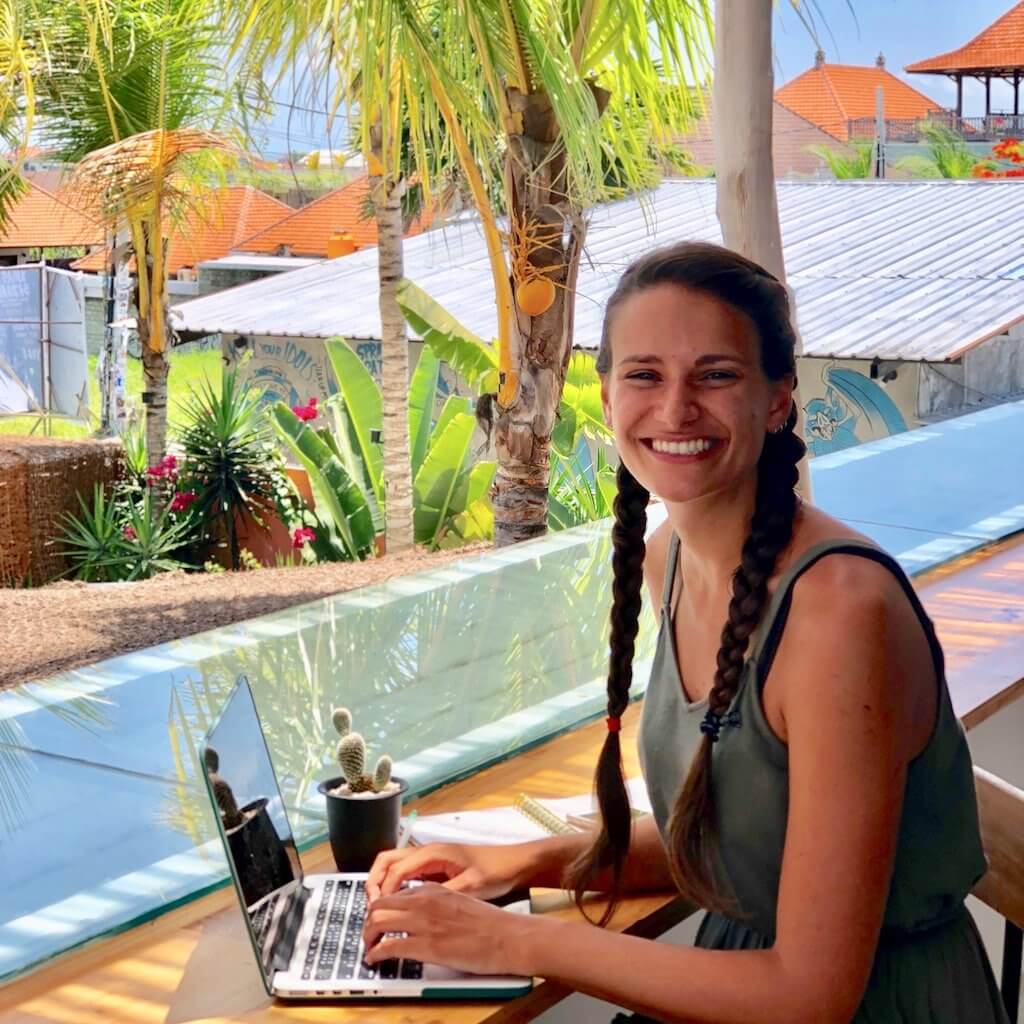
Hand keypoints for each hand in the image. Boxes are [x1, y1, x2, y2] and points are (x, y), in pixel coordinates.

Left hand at [362, 882, 540, 975]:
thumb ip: (438, 904)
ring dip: (367, 936)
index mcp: (434, 889)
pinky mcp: (426, 945)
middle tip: (368, 935)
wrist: (508, 936)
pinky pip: (388, 946)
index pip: (394, 893)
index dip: (381, 908)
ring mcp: (424, 922)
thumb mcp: (460, 901)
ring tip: (369, 947)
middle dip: (367, 921)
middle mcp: (424, 901)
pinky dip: (376, 954)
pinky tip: (375, 960)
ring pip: (377, 921)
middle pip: (379, 904)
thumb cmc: (490, 924)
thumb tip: (423, 916)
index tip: (379, 920)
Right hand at [366, 842, 533, 901]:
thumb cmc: (496, 870)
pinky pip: (406, 874)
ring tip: (380, 909)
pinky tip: (399, 906)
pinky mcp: (435, 868)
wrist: (515, 863)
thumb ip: (444, 893)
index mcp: (433, 853)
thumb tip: (419, 906)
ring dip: (383, 883)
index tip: (378, 913)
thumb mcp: (471, 885)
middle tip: (372, 908)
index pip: (395, 870)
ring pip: (394, 866)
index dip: (383, 892)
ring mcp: (430, 859)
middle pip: (387, 861)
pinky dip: (395, 886)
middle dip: (374, 882)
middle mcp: (427, 852)